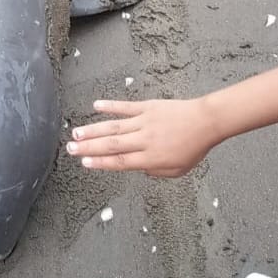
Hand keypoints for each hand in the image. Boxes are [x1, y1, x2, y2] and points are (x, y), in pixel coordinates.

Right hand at [65, 98, 218, 176]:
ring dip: (93, 130)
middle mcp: (144, 140)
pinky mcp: (147, 107)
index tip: (84, 162)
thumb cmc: (194, 147)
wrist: (206, 122)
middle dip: (88, 147)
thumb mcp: (177, 170)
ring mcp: (144, 122)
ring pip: (114, 127)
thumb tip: (139, 168)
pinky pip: (126, 107)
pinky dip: (110, 106)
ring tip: (76, 132)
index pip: (120, 161)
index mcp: (150, 158)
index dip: (100, 162)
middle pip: (111, 145)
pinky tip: (96, 106)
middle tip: (70, 149)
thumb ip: (155, 172)